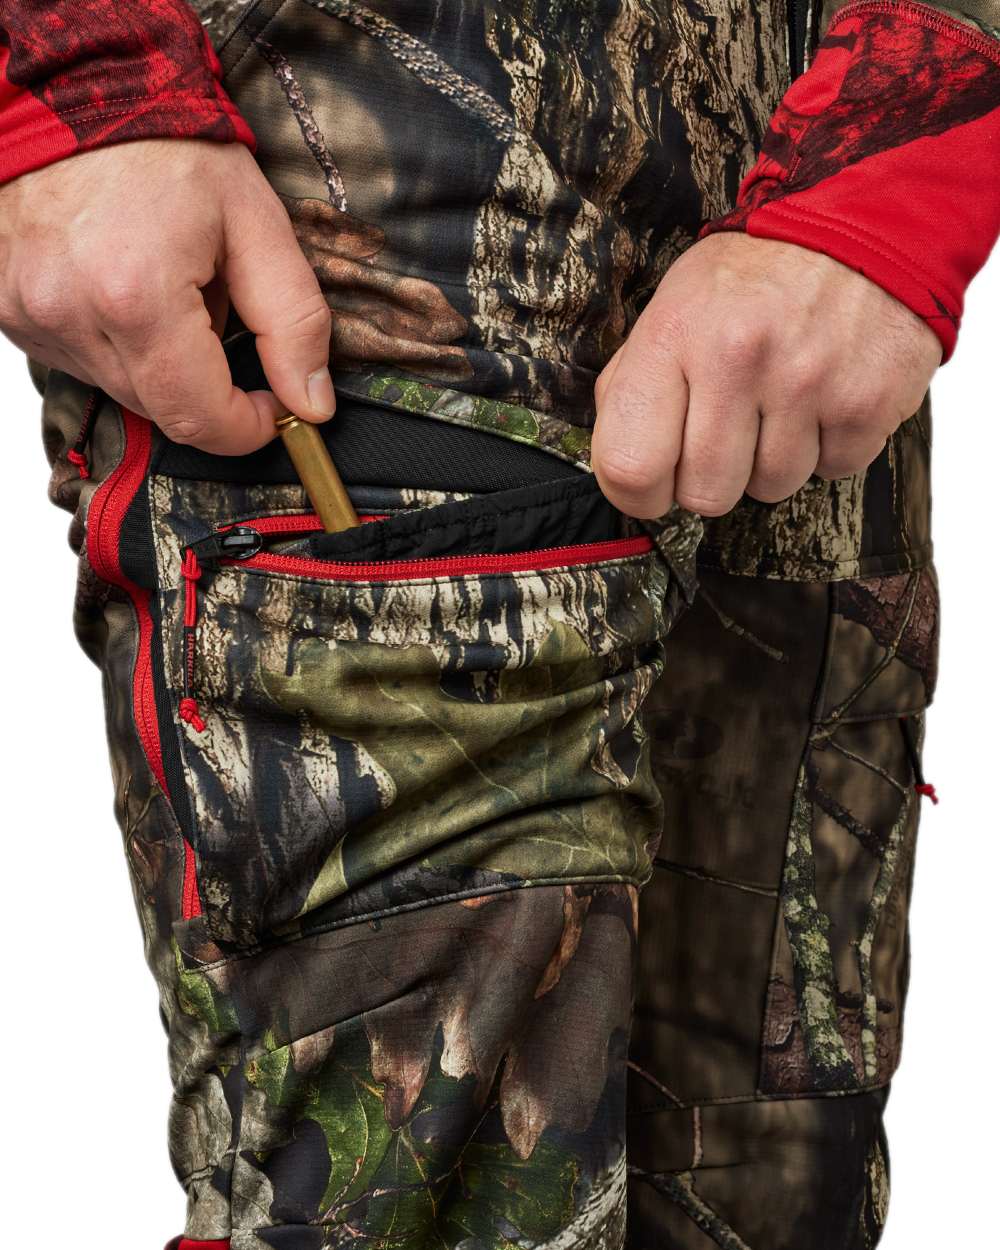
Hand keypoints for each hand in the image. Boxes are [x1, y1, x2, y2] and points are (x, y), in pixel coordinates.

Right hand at [0, 140, 333, 453]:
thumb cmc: (167, 147)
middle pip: (162, 410)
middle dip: (206, 384)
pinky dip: (116, 344)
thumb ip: (293, 323)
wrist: (76, 94)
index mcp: (136, 296)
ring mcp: (30, 314)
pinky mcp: (10, 312)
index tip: (272, 407)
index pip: (199, 417)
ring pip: (122, 391)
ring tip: (164, 284)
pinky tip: (122, 286)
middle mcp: (70, 313)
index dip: (247, 428)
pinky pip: (81, 362)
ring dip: (160, 361)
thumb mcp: (256, 225)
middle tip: (217, 311)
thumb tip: (311, 404)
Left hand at [591, 233, 941, 518]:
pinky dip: (828, 447)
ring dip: (772, 460)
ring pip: (771, 489)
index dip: (637, 494)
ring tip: (781, 401)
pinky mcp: (867, 401)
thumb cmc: (752, 276)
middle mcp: (739, 357)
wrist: (861, 224)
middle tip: (726, 431)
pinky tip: (824, 398)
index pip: (631, 466)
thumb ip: (635, 383)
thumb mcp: (672, 306)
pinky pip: (832, 469)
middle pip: (705, 495)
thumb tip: (622, 465)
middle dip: (712, 476)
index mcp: (675, 336)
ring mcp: (808, 382)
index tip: (653, 483)